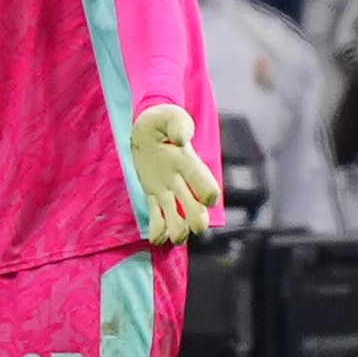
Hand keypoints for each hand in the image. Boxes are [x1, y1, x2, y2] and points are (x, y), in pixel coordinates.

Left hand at [130, 104, 219, 244]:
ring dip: (177, 231)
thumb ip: (178, 126)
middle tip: (189, 230)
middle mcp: (181, 180)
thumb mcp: (170, 117)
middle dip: (195, 222)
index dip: (208, 194)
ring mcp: (168, 188)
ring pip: (177, 216)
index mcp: (189, 163)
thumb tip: (181, 139)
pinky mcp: (154, 193)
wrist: (149, 126)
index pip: (205, 183)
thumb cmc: (163, 120)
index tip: (207, 200)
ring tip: (171, 238)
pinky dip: (157, 230)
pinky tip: (155, 239)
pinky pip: (156, 215)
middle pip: (195, 207)